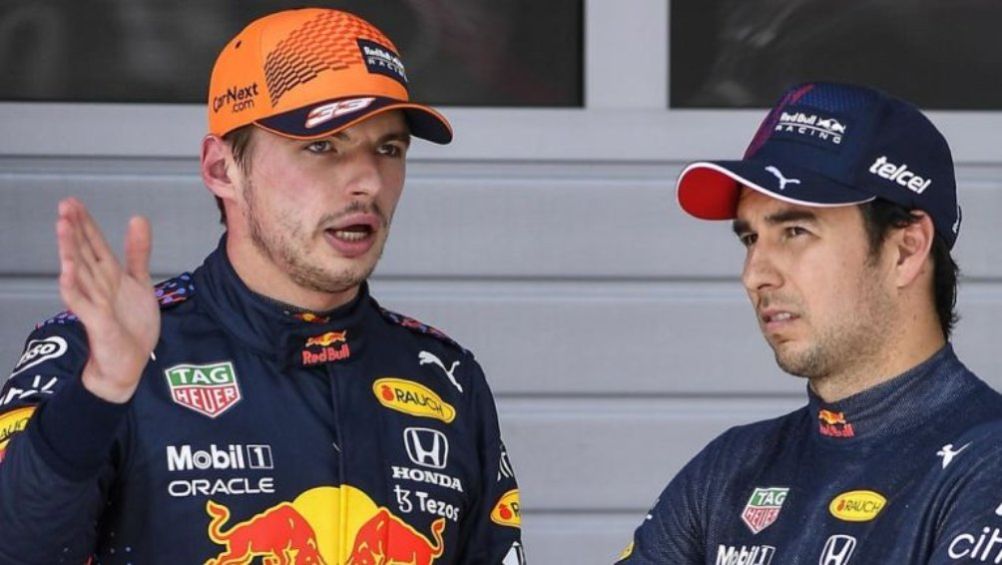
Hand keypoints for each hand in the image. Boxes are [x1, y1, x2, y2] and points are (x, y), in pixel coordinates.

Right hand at [56, 198, 159, 402]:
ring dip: (70, 250)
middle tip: (64, 205)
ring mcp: (95, 303)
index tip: (73, 201)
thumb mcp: (140, 283)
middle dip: (74, 229)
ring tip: (62, 227)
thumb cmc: (130, 325)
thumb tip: (137, 218)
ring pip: (79, 272)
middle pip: (84, 253)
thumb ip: (137, 253)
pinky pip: (81, 303)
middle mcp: (98, 286)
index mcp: (110, 276)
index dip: (85, 223)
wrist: (128, 363)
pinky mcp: (97, 322)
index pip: (94, 244)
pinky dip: (73, 287)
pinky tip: (67, 271)